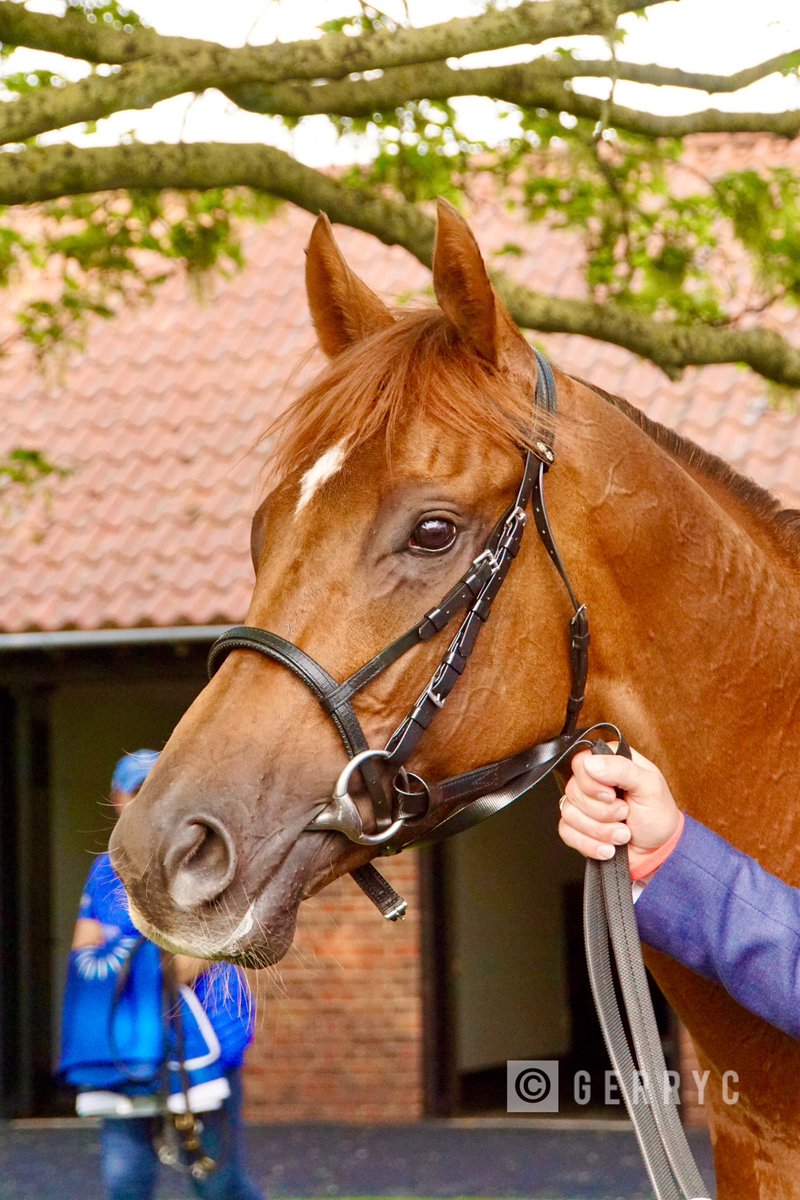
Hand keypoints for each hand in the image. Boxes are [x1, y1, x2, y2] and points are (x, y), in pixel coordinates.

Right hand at [558, 746, 680, 873]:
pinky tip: (609, 847)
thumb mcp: (649, 786)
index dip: (592, 782)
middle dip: (603, 812)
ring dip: (601, 831)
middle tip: (625, 814)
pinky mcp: (577, 828)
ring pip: (569, 813)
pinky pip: (568, 833)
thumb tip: (590, 763)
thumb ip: (622, 769)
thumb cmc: (657, 815)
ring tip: (623, 834)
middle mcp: (592, 781)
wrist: (658, 850)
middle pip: (573, 790)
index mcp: (609, 763)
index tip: (613, 795)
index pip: (580, 762)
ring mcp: (582, 805)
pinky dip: (591, 844)